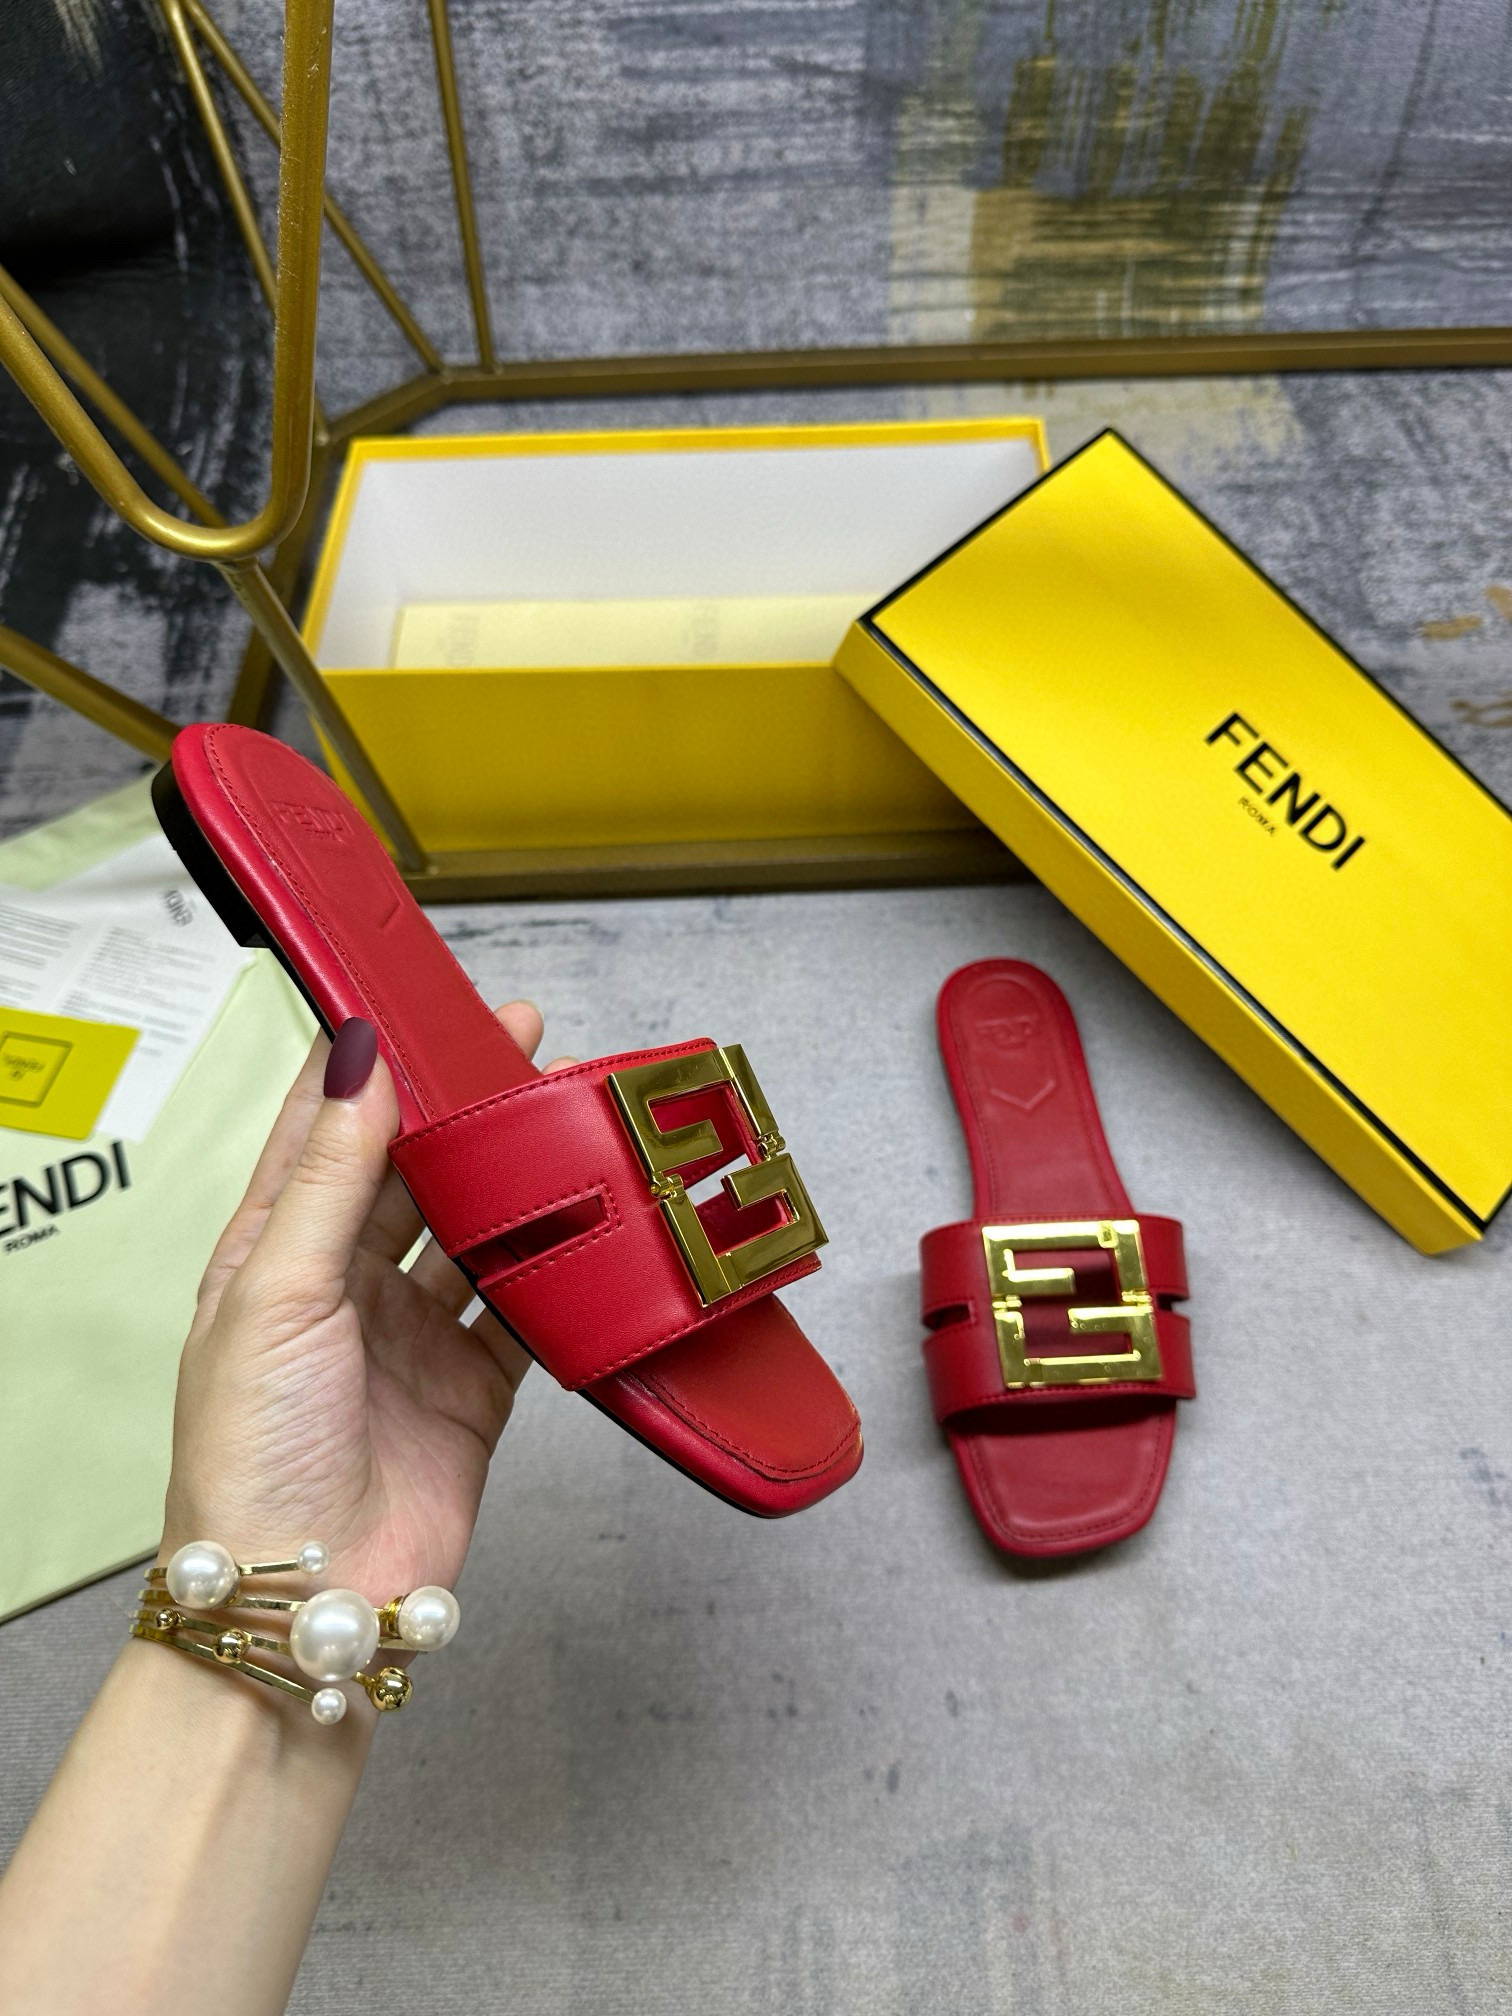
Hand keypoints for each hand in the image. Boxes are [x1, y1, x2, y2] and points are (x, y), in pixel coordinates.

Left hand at [161, 1002, 569, 1607]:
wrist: (304, 1594)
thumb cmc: (252, 1454)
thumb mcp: (276, 1292)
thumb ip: (327, 1176)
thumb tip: (355, 1063)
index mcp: (276, 1250)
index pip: (324, 1128)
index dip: (374, 1064)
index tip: (421, 1006)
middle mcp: (345, 1285)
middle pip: (413, 1171)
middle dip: (462, 1112)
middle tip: (522, 1049)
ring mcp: (413, 1335)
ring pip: (476, 1232)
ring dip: (515, 1183)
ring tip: (563, 1123)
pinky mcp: (473, 1387)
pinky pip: (524, 1310)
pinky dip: (557, 1271)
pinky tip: (587, 1226)